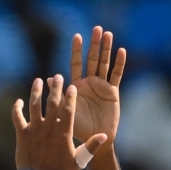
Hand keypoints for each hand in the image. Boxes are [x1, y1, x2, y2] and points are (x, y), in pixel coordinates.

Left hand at [12, 75, 107, 169]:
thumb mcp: (79, 161)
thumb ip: (92, 147)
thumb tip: (105, 136)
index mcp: (64, 132)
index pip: (68, 109)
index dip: (70, 96)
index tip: (72, 86)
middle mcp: (49, 127)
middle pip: (52, 102)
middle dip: (55, 88)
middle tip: (57, 77)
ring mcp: (34, 129)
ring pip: (35, 105)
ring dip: (36, 91)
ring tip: (38, 81)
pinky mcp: (22, 134)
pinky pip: (18, 117)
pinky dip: (17, 108)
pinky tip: (20, 101)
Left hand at [70, 26, 125, 144]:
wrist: (92, 140)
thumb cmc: (76, 129)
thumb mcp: (65, 110)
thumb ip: (59, 93)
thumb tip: (49, 77)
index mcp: (76, 86)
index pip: (76, 64)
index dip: (77, 50)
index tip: (76, 36)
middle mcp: (89, 83)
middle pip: (92, 60)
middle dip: (94, 45)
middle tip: (96, 28)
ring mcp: (101, 87)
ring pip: (104, 64)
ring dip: (106, 49)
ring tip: (108, 34)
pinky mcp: (113, 93)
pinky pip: (116, 76)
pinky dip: (119, 64)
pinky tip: (121, 51)